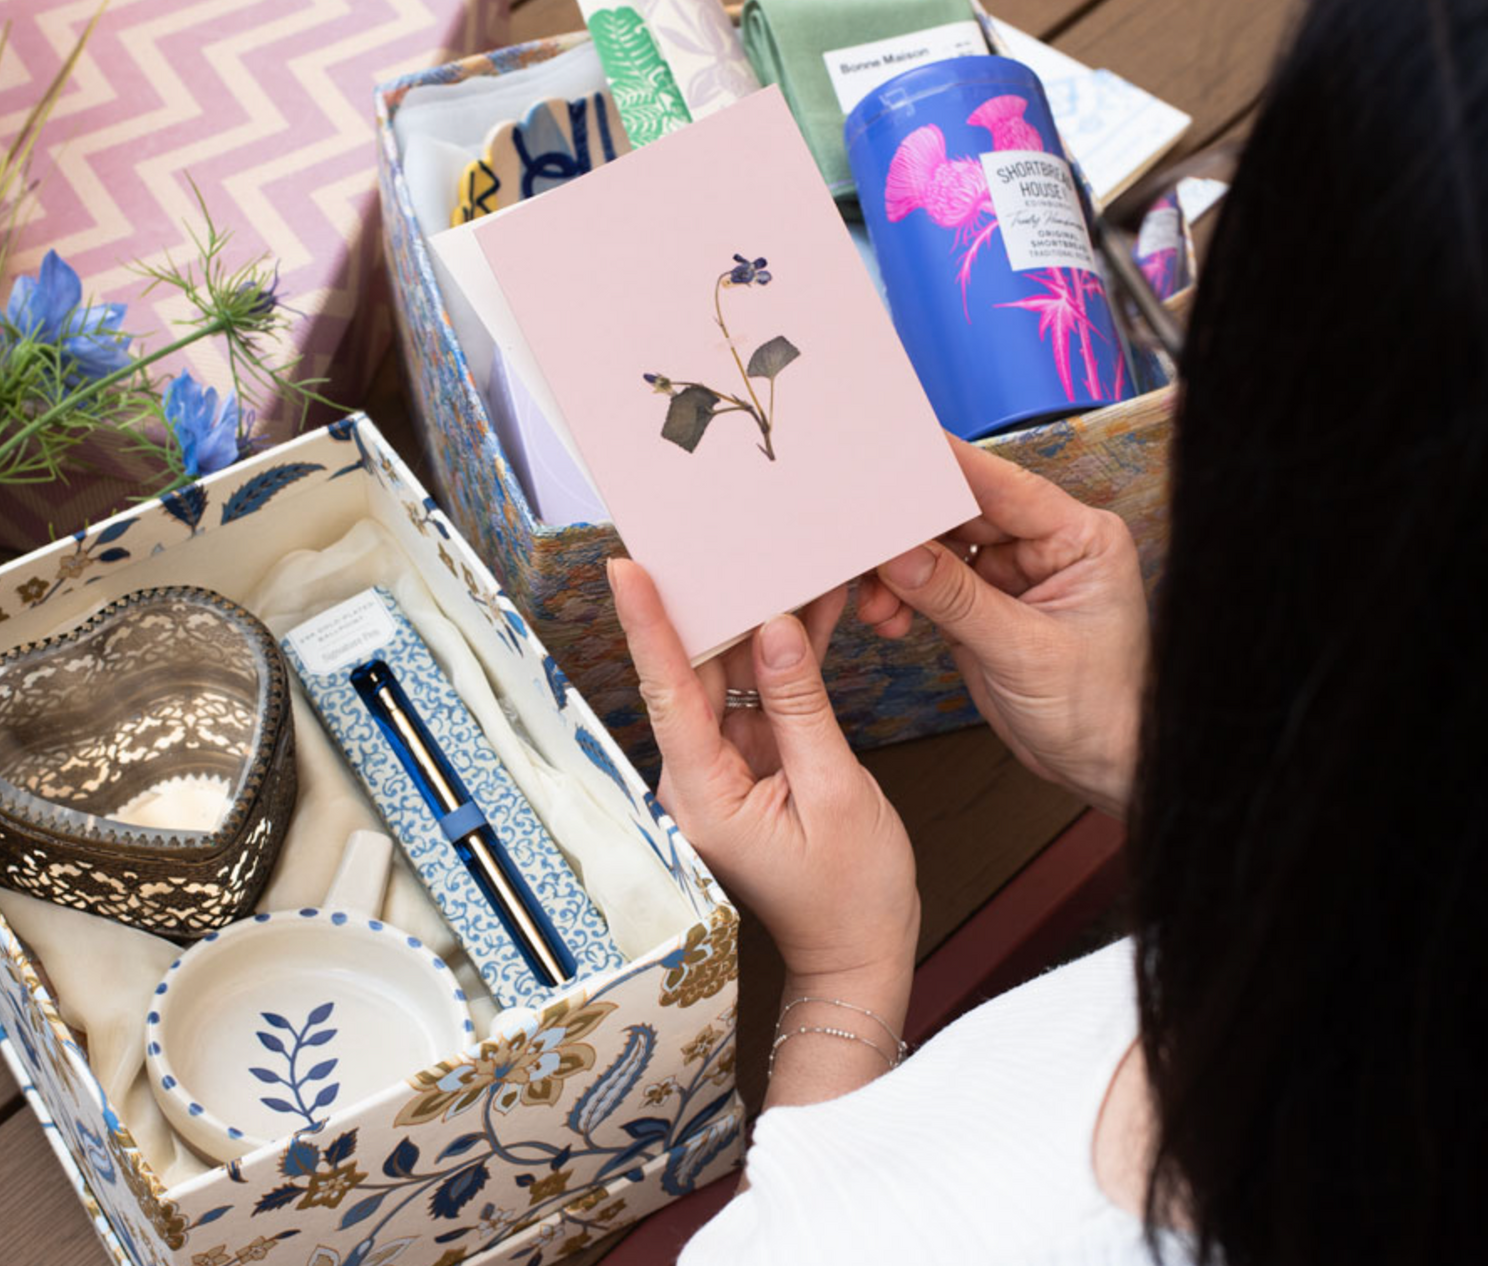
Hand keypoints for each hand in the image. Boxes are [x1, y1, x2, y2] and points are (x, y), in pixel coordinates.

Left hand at [609, 559, 917, 996]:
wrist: (859, 955)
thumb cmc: (850, 896)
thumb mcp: (835, 793)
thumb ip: (803, 709)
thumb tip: (776, 633)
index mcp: (703, 794)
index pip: (669, 694)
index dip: (649, 626)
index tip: (628, 568)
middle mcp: (699, 778)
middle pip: (694, 676)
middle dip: (712, 603)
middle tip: (718, 533)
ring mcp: (723, 770)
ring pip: (730, 680)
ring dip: (758, 624)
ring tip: (780, 556)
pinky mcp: (750, 764)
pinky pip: (760, 699)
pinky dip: (784, 660)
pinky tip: (809, 610)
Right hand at [854, 436, 1148, 815]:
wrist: (1101, 766)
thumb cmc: (1100, 708)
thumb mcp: (1024, 650)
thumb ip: (956, 598)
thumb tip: (898, 553)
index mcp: (1078, 538)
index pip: (1003, 487)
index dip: (946, 468)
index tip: (893, 452)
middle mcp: (1043, 548)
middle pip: (958, 515)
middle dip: (906, 532)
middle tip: (860, 539)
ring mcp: (1009, 577)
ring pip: (934, 551)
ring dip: (895, 572)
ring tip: (874, 601)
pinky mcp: (980, 608)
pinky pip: (926, 586)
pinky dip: (899, 600)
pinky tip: (887, 619)